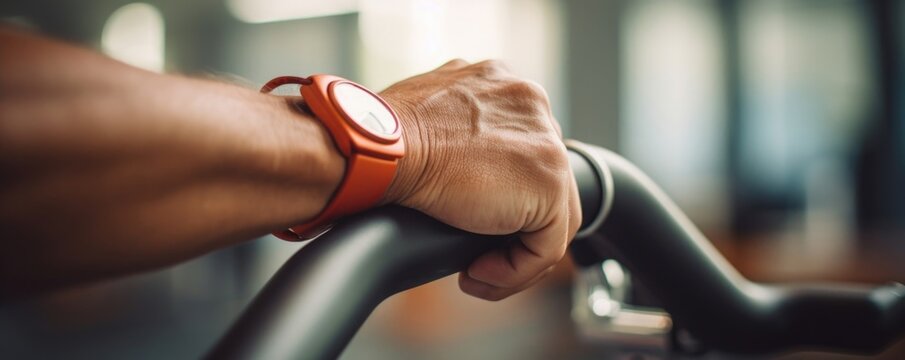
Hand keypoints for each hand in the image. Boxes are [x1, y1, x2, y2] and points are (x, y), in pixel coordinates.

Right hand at [380, 59, 581, 300]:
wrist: (380, 148)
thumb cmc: (380, 139)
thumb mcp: (422, 119)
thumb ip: (448, 129)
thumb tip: (443, 162)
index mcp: (499, 82)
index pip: (521, 145)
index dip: (499, 191)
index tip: (465, 215)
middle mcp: (530, 101)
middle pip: (541, 178)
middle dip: (511, 223)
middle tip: (477, 251)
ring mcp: (546, 141)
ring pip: (551, 216)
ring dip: (514, 255)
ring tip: (476, 270)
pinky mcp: (549, 183)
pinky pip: (546, 245)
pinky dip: (514, 271)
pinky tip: (477, 273)